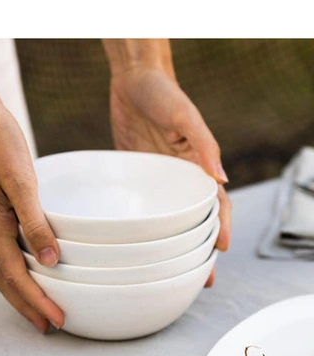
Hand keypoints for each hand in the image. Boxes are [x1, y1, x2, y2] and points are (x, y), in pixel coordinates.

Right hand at [0, 99, 64, 332]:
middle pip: (4, 281)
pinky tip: (29, 268)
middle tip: (48, 327)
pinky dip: (14, 270)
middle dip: (26, 307)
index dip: (36, 301)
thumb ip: (35, 222)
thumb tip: (50, 260)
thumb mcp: (21, 181)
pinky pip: (0, 252)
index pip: (16, 276)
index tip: (56, 320)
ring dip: (19, 292)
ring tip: (39, 307)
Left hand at [107, 63, 230, 286]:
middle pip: (195, 217)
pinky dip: (148, 226)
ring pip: (170, 217)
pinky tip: (142, 243)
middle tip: (201, 277)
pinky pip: (144, 205)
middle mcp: (180, 174)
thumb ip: (203, 145)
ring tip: (174, 270)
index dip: (221, 228)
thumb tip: (223, 180)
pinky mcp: (137, 174)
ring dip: (175, 243)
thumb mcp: (184, 115)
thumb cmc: (162, 91)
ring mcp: (158, 177)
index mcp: (198, 163)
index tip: (220, 252)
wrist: (133, 77)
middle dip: (201, 246)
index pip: (215, 202)